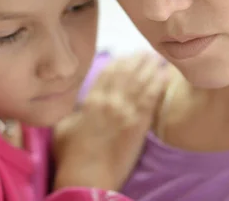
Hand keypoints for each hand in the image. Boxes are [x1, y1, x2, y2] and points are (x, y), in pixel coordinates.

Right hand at [53, 53, 168, 191]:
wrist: (87, 176)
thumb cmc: (71, 155)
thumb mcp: (63, 127)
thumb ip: (72, 111)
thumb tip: (77, 104)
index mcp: (91, 100)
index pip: (107, 73)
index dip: (118, 62)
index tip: (126, 54)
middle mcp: (110, 101)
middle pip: (126, 73)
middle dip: (137, 60)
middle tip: (146, 51)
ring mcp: (126, 112)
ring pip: (140, 82)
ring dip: (150, 67)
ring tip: (157, 57)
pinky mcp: (139, 125)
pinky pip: (151, 99)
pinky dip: (159, 85)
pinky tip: (165, 75)